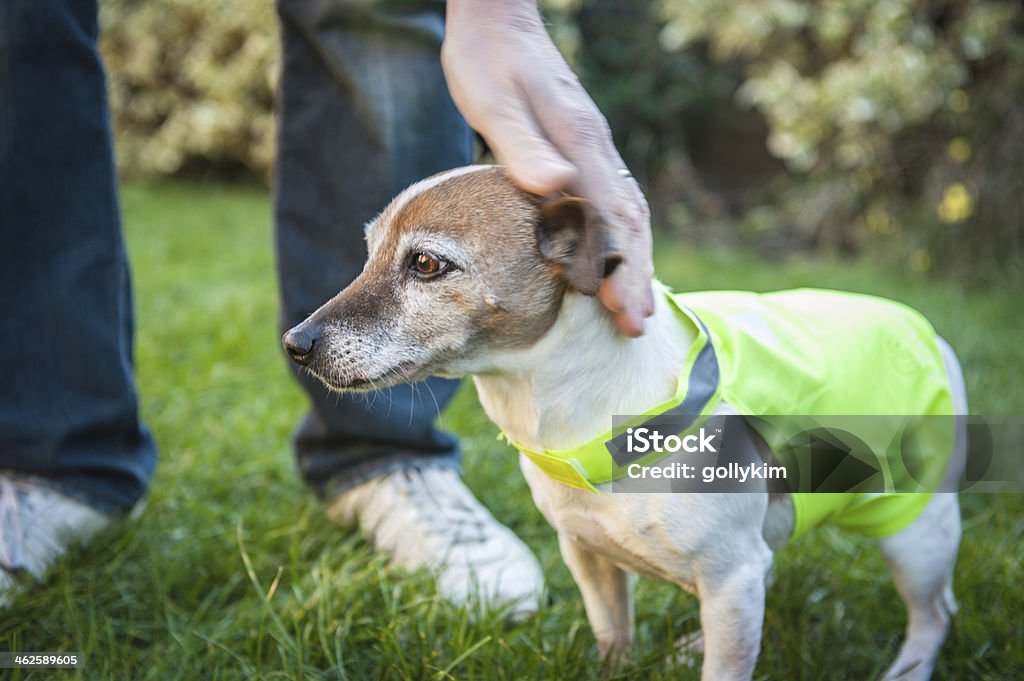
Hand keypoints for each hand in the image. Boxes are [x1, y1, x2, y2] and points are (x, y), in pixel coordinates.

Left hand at [442, 0, 654, 336]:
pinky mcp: (583, 149)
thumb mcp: (495, 102)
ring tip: (634, 306)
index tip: (620, 308)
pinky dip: (622, 238)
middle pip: (628, 220)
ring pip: (627, 212)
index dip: (617, 264)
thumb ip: (524, 147)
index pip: (609, 215)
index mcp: (578, 143)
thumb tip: (557, 188)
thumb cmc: (488, 62)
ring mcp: (594, 148)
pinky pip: (613, 201)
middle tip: (635, 325)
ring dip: (633, 261)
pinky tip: (615, 259)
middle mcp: (595, 148)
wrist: (498, 22)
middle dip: (634, 274)